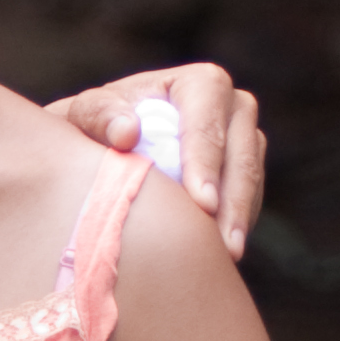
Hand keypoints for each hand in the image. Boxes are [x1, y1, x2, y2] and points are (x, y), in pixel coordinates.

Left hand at [57, 60, 264, 258]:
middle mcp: (230, 106)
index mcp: (197, 84)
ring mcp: (243, 139)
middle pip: (243, 150)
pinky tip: (220, 253)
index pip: (209, 119)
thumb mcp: (87, 115)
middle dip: (234, 198)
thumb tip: (127, 132)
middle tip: (224, 244)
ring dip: (239, 217)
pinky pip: (250, 198)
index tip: (201, 201)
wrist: (108, 143)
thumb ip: (100, 116)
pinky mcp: (245, 171)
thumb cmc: (96, 125)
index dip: (206, 159)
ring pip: (252, 177)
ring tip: (226, 256)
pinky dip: (236, 223)